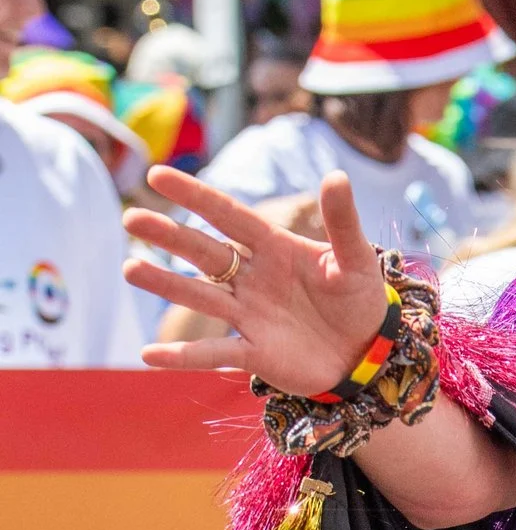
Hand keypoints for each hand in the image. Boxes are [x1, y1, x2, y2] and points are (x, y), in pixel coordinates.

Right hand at [127, 168, 388, 386]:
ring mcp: (249, 315)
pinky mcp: (253, 352)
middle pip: (204, 252)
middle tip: (132, 218)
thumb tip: (337, 175)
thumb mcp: (357, 259)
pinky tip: (149, 354)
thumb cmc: (360, 299)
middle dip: (170, 235)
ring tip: (131, 269)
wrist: (370, 353)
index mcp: (275, 248)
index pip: (229, 215)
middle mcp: (253, 278)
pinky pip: (213, 353)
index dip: (195, 196)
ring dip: (166, 284)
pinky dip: (183, 356)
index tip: (157, 174)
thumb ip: (343, 222)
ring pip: (201, 295)